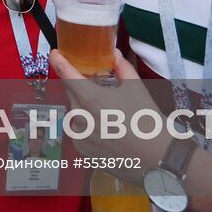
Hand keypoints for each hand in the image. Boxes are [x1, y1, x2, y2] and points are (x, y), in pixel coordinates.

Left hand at [48, 50, 166, 177]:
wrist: (157, 157)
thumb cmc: (147, 119)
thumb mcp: (137, 88)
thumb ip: (122, 68)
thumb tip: (115, 55)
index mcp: (90, 98)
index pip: (66, 75)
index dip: (59, 62)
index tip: (54, 54)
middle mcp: (80, 116)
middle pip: (73, 95)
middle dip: (82, 88)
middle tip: (100, 89)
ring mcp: (79, 136)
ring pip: (76, 114)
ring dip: (85, 109)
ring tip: (108, 114)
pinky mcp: (83, 151)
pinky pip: (79, 133)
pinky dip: (87, 128)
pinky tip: (106, 131)